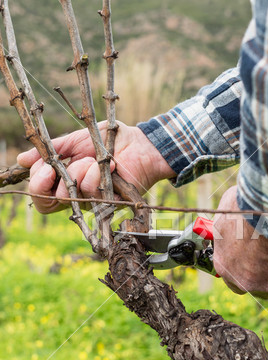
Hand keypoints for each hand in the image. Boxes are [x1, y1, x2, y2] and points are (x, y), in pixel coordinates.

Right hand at [17, 121, 175, 212]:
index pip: (41, 192)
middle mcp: (75, 193)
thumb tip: (21, 160)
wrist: (138, 142)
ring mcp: (92, 199)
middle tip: (52, 168)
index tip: (41, 166)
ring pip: (69, 195)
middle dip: (45, 184)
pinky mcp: (108, 202)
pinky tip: (109, 164)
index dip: (36, 183)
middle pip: (47, 203)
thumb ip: (52, 150)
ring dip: (78, 171)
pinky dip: (96, 174)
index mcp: (64, 179)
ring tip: (92, 159)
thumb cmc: (108, 141)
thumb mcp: (75, 141)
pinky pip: (91, 192)